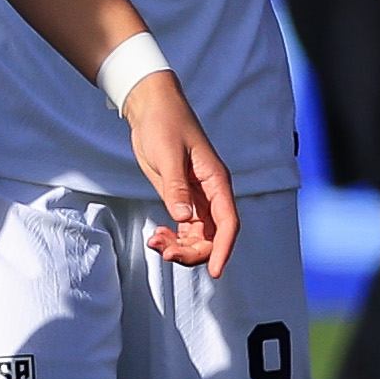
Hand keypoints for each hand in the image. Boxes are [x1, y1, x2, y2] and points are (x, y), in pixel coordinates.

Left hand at [123, 71, 238, 278]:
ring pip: (198, 235)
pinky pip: (185, 227)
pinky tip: (157, 236)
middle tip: (165, 253)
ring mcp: (197, 197)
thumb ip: (176, 187)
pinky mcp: (182, 197)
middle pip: (213, 235)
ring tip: (155, 242)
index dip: (223, 248)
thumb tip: (184, 217)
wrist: (151, 108)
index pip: (228, 222)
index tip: (215, 270)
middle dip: (193, 251)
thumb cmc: (164, 123)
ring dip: (180, 246)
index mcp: (216, 181)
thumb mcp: (168, 155)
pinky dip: (173, 237)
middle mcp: (211, 193)